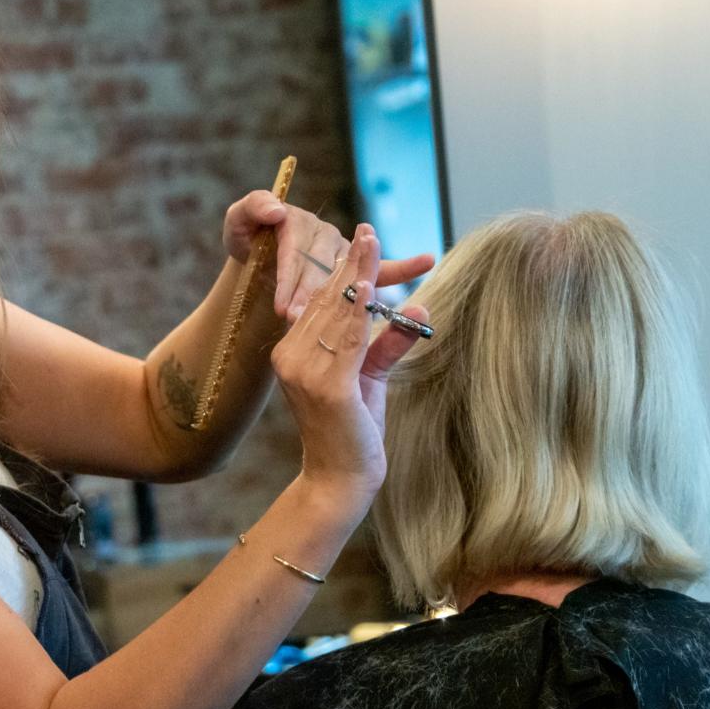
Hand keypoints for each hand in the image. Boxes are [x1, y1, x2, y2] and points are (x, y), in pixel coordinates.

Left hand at [222, 191, 434, 322]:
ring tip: (345, 316)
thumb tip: (276, 209)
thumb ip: (250, 210)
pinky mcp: (357, 265)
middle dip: (316, 297)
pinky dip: (404, 265)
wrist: (259, 249)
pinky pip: (383, 267)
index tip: (284, 308)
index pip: (295, 252)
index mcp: (297, 220)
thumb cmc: (249, 236)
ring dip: (348, 296)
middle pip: (322, 269)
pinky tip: (427, 260)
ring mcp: (342, 247)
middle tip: (308, 323)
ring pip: (347, 277)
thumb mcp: (238, 223)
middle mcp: (323, 232)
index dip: (291, 280)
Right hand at [271, 224, 429, 500]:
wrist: (341, 479)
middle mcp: (291, 358)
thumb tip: (418, 310)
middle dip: (351, 264)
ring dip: (357, 277)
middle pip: (327, 302)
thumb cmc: (353, 430)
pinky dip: (359, 313)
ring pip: (337, 315)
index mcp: (293, 353)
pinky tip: (369, 288)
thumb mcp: (370, 377)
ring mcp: (305, 372)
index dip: (343, 270)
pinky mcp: (327, 387)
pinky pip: (347, 341)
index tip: (361, 238)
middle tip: (367, 229)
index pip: (321, 302)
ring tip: (370, 244)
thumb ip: (387, 343)